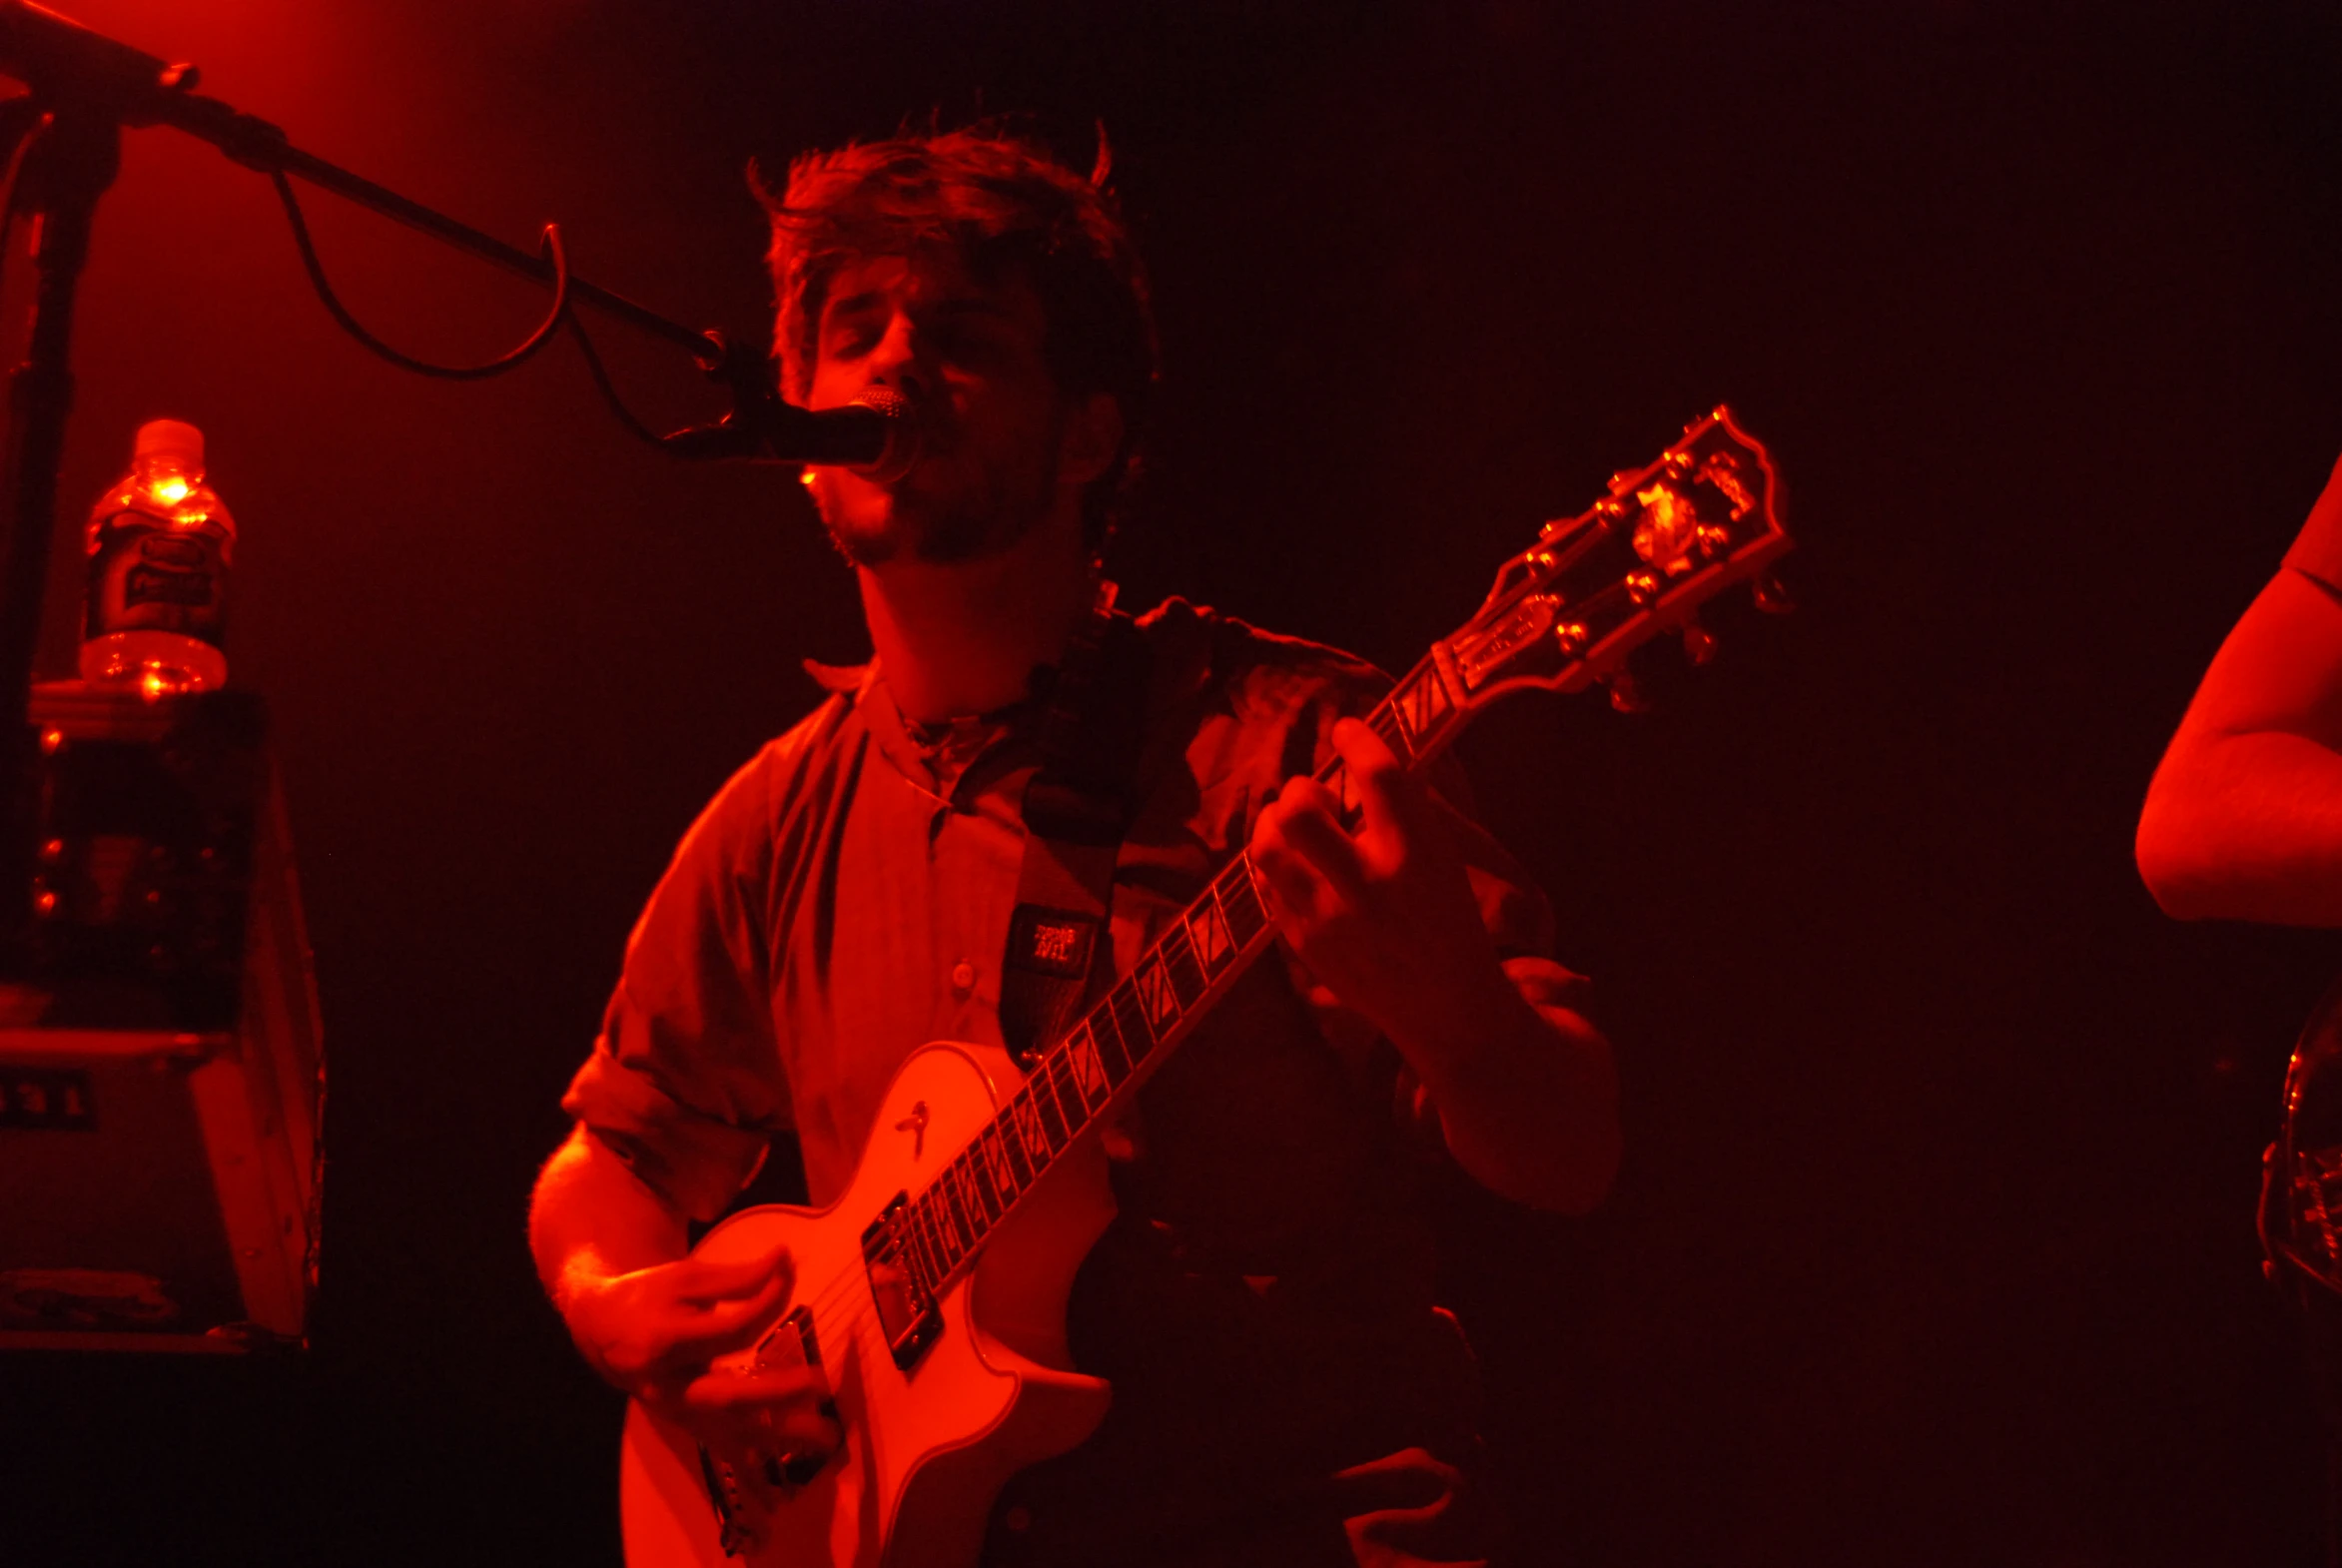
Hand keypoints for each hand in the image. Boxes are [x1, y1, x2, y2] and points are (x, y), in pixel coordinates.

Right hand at [563, 1244, 841, 1489]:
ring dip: (779, 1438)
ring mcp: (678, 1414)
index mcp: (665, 1343)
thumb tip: (786, 1259)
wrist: (603, 1331)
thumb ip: (739, 1277)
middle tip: (818, 1383)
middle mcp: (668, 1387)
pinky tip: (782, 1497)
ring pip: (730, 1434)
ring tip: (826, 1439)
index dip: (768, 1302)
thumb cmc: (650, 1297)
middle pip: (726, 1396)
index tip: (787, 1272)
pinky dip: (753, 1475)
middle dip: (774, 1393)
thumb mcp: (688, 1278)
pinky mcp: (688, 1428)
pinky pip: (724, 1453)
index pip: (731, 1330)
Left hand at [1247, 719, 1512, 1054]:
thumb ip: (1403, 814)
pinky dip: (1276, 862)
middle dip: (1300, 789)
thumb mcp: (1444, 861)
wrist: (1446, 1009)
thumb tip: (1356, 759)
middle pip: (1300, 809)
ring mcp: (1329, 918)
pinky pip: (1266, 883)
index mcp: (1418, 856)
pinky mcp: (1303, 944)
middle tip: (1314, 796)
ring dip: (1275, 822)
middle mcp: (1369, 885)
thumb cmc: (1447, 923)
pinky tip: (1296, 863)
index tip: (1346, 730)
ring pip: (1268, 845)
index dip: (1357, 740)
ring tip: (1295, 826)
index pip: (1379, 775)